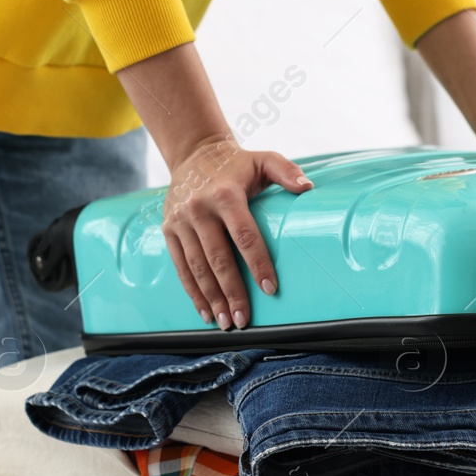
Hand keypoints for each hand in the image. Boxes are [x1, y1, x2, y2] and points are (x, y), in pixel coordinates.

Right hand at [161, 135, 312, 330]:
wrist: (194, 153)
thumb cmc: (236, 164)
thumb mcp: (263, 160)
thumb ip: (286, 170)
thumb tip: (307, 188)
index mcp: (225, 194)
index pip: (244, 235)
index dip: (257, 263)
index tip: (270, 288)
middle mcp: (199, 209)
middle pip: (218, 258)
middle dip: (231, 292)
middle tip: (244, 319)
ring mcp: (180, 221)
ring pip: (197, 267)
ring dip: (211, 298)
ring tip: (226, 322)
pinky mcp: (168, 229)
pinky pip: (180, 266)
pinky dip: (192, 292)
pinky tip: (204, 312)